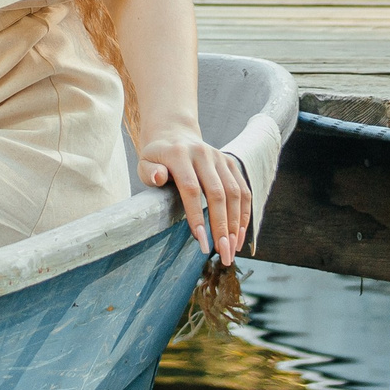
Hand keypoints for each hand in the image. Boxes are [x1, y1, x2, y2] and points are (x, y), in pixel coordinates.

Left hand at [137, 133, 250, 264]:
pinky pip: (243, 190)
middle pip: (217, 193)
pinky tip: (239, 235)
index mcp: (179, 154)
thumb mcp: (145, 163)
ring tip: (232, 250)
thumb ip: (149, 172)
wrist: (175, 135)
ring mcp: (220, 157)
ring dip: (235, 224)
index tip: (201, 242)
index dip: (197, 216)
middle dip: (222, 227)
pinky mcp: (231, 163)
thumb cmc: (157, 158)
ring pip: (234, 193)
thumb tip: (159, 177)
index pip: (191, 188)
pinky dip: (243, 214)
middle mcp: (203, 153)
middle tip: (223, 254)